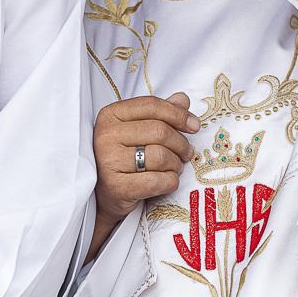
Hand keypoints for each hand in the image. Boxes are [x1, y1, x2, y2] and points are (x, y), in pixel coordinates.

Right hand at [91, 92, 198, 256]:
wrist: (103, 197)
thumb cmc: (123, 159)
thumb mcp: (137, 131)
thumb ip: (159, 114)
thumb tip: (183, 99)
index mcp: (110, 115)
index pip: (152, 106)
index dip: (178, 114)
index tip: (195, 126)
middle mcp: (105, 135)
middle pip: (160, 131)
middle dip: (180, 144)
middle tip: (186, 154)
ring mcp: (108, 162)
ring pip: (160, 156)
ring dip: (176, 165)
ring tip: (175, 168)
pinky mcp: (116, 187)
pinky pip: (157, 181)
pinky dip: (170, 182)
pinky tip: (168, 182)